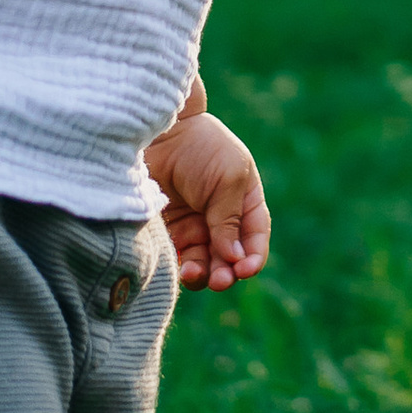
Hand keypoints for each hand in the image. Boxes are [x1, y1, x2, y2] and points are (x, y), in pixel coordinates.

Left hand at [145, 107, 270, 290]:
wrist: (157, 132)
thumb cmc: (200, 147)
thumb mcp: (228, 176)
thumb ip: (230, 218)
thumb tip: (234, 259)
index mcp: (244, 201)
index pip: (254, 237)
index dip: (254, 256)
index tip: (246, 269)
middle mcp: (220, 218)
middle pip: (228, 257)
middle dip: (227, 272)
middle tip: (221, 280)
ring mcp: (192, 226)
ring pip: (204, 263)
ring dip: (204, 274)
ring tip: (196, 273)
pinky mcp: (167, 231)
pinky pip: (178, 258)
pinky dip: (182, 268)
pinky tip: (182, 268)